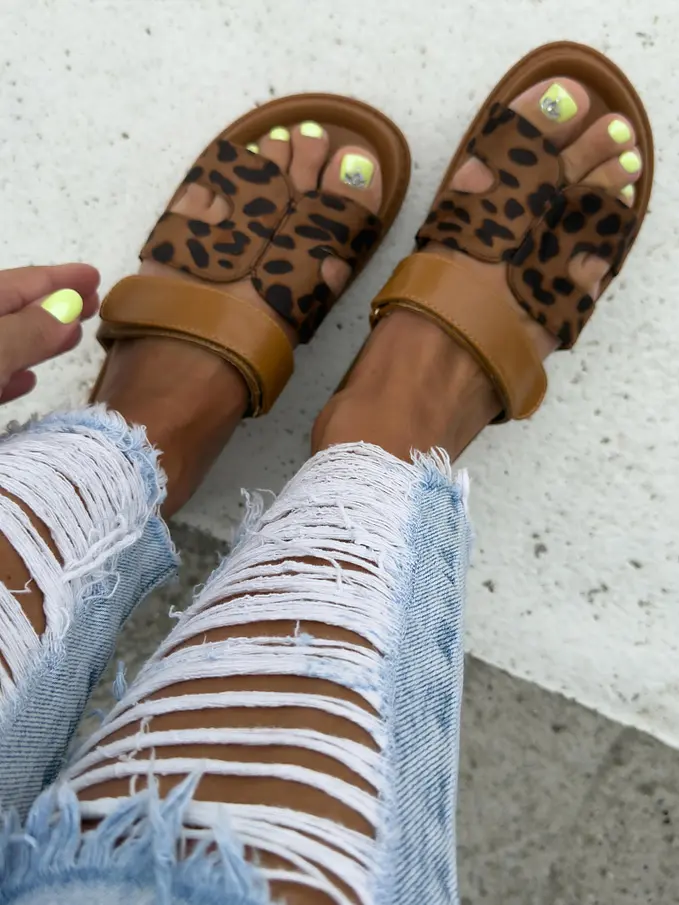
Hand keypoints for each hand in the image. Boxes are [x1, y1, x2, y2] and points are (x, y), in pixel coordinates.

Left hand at [0, 263, 99, 402]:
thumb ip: (29, 330)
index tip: (95, 277)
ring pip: (3, 339)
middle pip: (10, 308)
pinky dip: (13, 369)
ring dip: (37, 336)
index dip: (60, 279)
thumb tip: (67, 307)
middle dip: (53, 304)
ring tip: (72, 335)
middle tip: (91, 303)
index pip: (21, 284)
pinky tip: (28, 379)